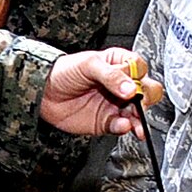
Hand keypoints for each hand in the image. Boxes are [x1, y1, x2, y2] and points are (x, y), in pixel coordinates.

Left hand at [40, 47, 156, 137]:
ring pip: (138, 113)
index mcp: (120, 64)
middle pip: (148, 92)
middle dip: (147, 99)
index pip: (141, 70)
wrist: (43, 93)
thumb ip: (111, 76)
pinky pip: (122, 126)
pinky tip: (123, 124)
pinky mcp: (107, 121)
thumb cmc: (64, 72)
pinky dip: (125, 127)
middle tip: (138, 103)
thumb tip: (132, 88)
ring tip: (136, 122)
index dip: (140, 77)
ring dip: (140, 119)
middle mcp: (122, 85)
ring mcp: (116, 104)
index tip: (134, 83)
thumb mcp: (88, 65)